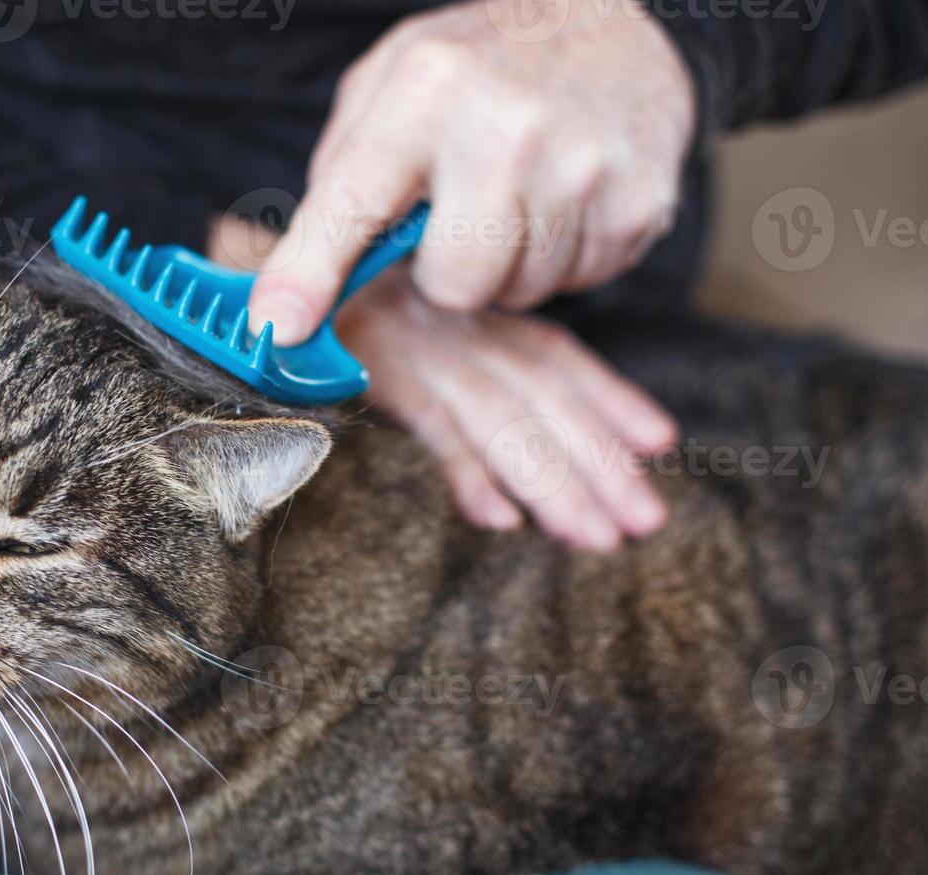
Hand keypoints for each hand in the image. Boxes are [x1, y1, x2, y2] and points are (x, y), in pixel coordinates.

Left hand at [249, 0, 695, 343]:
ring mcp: (583, 167)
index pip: (353, 204)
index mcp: (427, 91)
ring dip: (511, 263)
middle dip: (451, 269)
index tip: (281, 326)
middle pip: (455, 284)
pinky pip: (579, 284)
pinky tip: (567, 196)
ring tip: (522, 192)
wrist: (611, 20)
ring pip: (518, 292)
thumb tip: (292, 291)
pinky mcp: (640, 204)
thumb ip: (341, 177)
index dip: (310, 274)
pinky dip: (566, 255)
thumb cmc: (481, 63)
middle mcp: (506, 128)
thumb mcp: (392, 84)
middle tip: (464, 213)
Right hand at [337, 268, 676, 549]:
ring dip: (553, 483)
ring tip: (594, 537)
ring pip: (503, 420)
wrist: (267, 284)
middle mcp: (457, 328)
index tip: (660, 440)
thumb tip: (512, 448)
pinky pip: (431, 426)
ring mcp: (420, 350)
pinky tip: (499, 518)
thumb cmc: (338, 306)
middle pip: (545, 398)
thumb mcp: (411, 322)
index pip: (555, 355)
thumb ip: (465, 364)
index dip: (610, 396)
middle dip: (600, 462)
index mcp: (471, 315)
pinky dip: (466, 472)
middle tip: (646, 521)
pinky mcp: (376, 371)